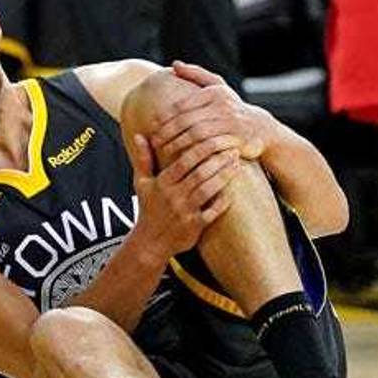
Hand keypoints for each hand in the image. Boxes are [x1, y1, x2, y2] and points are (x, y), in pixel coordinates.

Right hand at [129, 133, 238, 259]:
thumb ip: (143, 158)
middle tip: (233, 149)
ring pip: (207, 190)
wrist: (150, 242)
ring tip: (237, 164)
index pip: (184, 161)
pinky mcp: (194, 227)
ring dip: (224, 177)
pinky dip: (223, 202)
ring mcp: (184, 212)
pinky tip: (233, 191)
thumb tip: (140, 135)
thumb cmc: (149, 209)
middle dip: (218, 160)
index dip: (202, 149)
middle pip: (199, 174)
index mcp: (162, 183)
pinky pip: (212, 212)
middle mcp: (173, 197)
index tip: (216, 139)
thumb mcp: (142, 183)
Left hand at [150, 61, 271, 163]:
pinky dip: (195, 153)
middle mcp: (222, 105)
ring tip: (164, 152)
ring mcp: (230, 123)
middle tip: (154, 142)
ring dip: (178, 144)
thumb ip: (196, 74)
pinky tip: (184, 159)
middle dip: (168, 132)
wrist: (261, 128)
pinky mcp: (237, 140)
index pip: (182, 105)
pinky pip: (211, 147)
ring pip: (197, 134)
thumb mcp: (218, 88)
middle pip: (187, 120)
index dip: (165, 117)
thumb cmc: (232, 108)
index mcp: (214, 92)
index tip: (151, 127)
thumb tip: (175, 64)